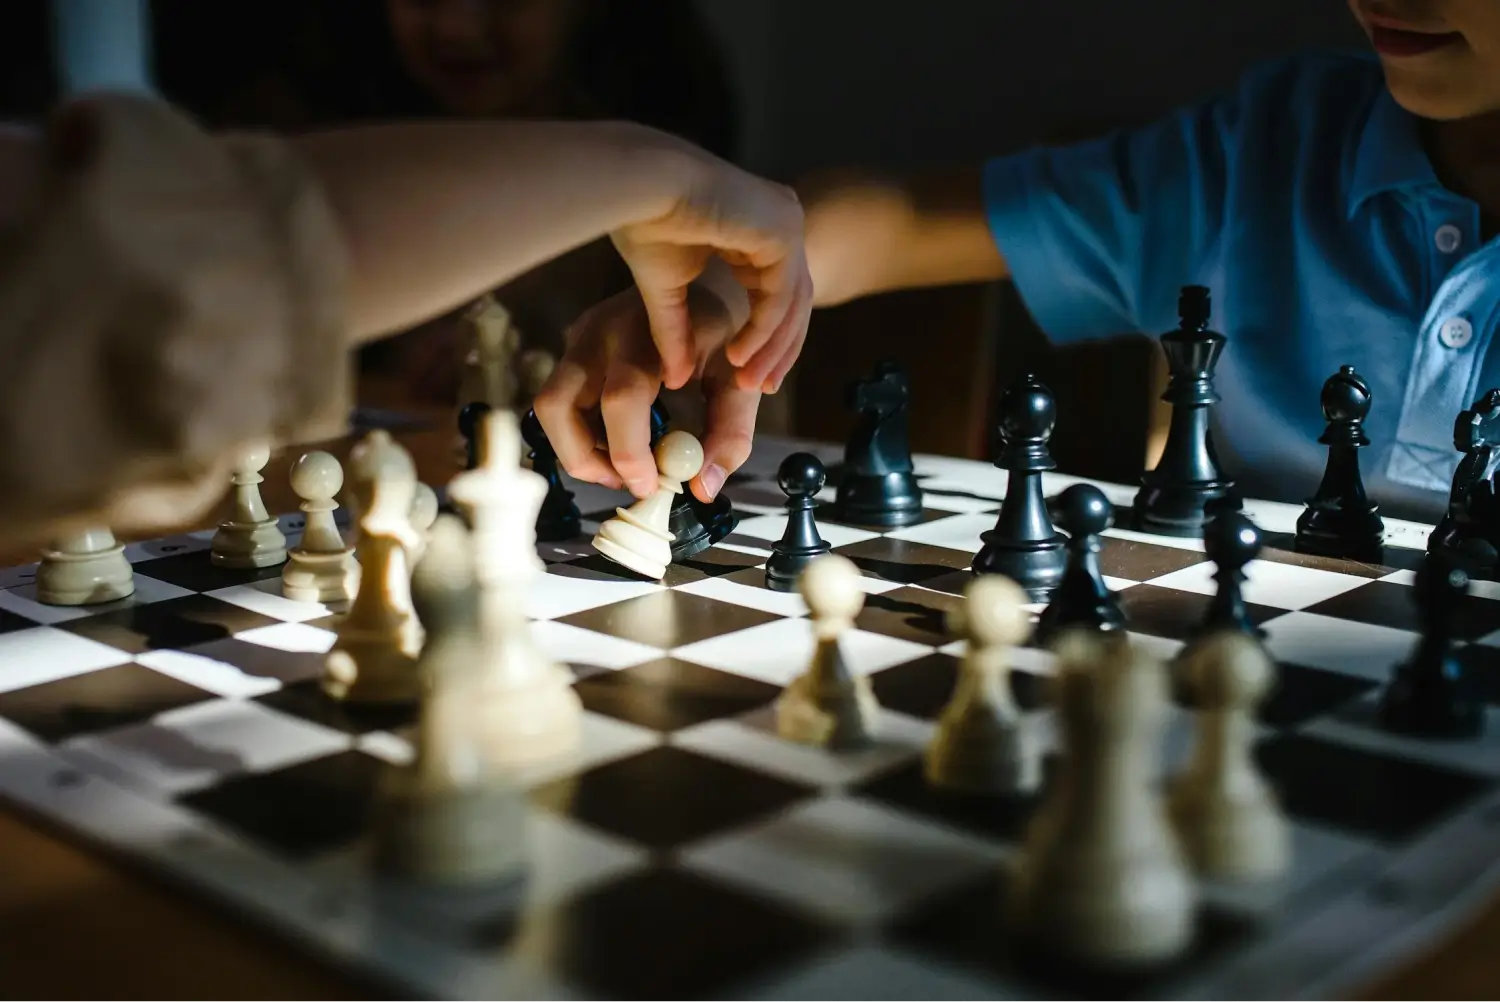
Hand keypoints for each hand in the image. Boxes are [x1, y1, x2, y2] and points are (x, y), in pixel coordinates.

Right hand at [535, 287, 757, 501]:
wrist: (701, 283)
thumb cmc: (723, 336)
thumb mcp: (739, 383)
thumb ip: (730, 435)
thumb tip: (702, 488)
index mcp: (648, 337)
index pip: (621, 400)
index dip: (629, 453)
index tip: (650, 486)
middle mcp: (601, 334)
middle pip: (557, 405)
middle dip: (583, 458)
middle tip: (623, 481)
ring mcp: (579, 338)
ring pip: (548, 407)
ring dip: (576, 448)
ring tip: (619, 465)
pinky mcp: (572, 347)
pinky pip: (560, 400)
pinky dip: (581, 432)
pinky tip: (617, 439)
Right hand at [610, 142, 810, 396]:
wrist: (638, 185)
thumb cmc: (644, 220)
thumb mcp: (667, 290)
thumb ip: (678, 332)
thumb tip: (676, 379)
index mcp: (757, 232)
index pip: (776, 296)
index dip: (764, 342)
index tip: (749, 379)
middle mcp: (780, 224)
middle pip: (793, 303)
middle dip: (777, 351)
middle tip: (760, 390)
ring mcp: (786, 223)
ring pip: (793, 303)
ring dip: (771, 349)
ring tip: (748, 382)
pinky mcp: (783, 228)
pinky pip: (781, 295)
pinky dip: (763, 331)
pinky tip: (739, 355)